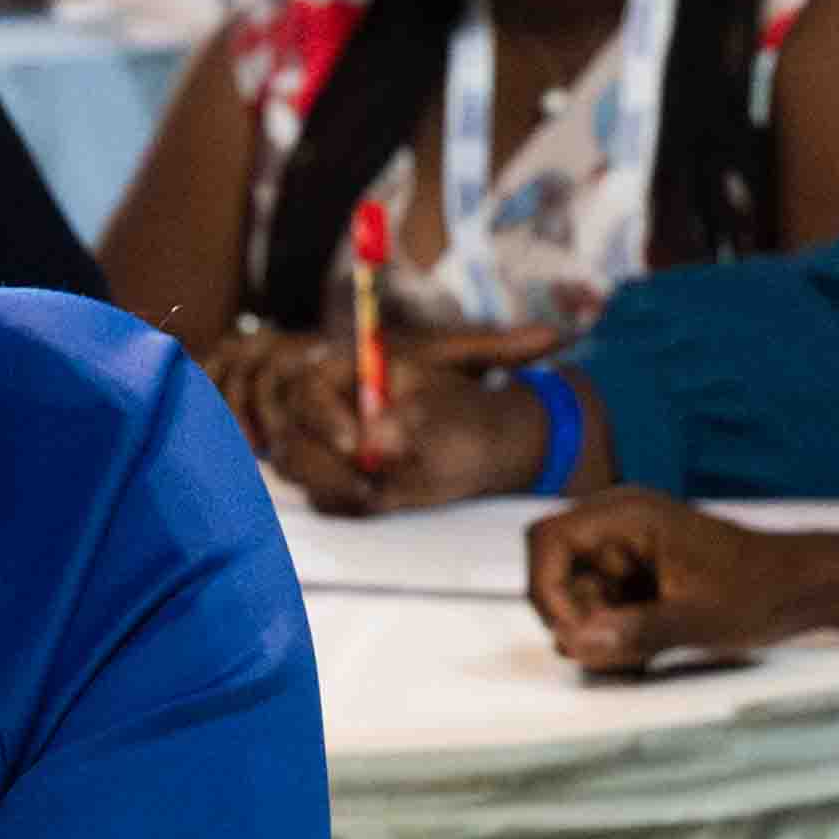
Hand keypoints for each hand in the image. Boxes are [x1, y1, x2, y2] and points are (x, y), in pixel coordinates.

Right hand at [244, 327, 567, 512]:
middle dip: (324, 466)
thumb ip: (497, 348)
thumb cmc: (437, 383)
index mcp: (339, 362)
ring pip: (289, 463)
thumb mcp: (461, 358)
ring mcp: (298, 432)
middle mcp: (309, 397)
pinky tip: (360, 502)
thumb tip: (551, 336)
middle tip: (367, 488)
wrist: (422, 423)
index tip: (362, 446)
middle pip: (287, 432)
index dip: (327, 417)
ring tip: (370, 497)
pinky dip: (327, 495)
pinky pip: (301, 486)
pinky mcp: (302, 463)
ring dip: (326, 484)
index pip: (309, 385)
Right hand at [529, 487, 838, 672]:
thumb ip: (634, 631)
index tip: (576, 633)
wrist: (808, 588)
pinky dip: (616, 634)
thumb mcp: (700, 618)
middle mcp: (619, 526)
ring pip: (577, 597)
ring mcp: (626, 551)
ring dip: (598, 633)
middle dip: (577, 619)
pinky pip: (602, 607)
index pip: (547, 541)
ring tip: (642, 655)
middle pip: (555, 573)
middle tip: (615, 653)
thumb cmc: (763, 591)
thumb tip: (573, 644)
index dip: (547, 591)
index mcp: (628, 515)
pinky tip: (649, 651)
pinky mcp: (637, 575)